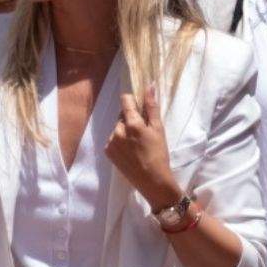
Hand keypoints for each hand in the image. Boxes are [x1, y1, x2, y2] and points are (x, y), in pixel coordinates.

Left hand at [107, 89, 180, 207]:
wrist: (152, 181)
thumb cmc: (159, 154)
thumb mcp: (158, 129)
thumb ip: (151, 107)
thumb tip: (149, 86)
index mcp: (131, 123)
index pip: (125, 100)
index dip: (133, 101)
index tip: (140, 108)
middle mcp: (117, 130)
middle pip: (122, 115)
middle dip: (131, 119)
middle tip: (143, 132)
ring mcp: (110, 142)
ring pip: (117, 127)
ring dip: (125, 130)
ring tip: (137, 144)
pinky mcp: (107, 152)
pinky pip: (113, 139)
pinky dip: (120, 141)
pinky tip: (130, 151)